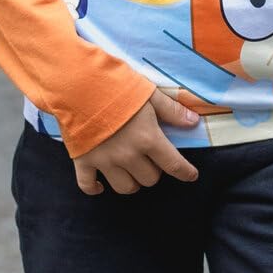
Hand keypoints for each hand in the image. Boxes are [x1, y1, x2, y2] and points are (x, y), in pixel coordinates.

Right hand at [74, 88, 200, 194]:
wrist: (78, 84)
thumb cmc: (117, 86)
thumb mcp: (149, 93)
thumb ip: (172, 110)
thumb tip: (193, 122)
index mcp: (148, 139)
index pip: (173, 164)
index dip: (185, 172)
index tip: (191, 176)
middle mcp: (128, 156)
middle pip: (149, 179)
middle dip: (154, 170)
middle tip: (150, 157)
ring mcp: (104, 161)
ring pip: (125, 187)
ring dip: (132, 181)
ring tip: (131, 170)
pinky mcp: (83, 161)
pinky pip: (88, 185)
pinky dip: (95, 189)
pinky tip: (100, 185)